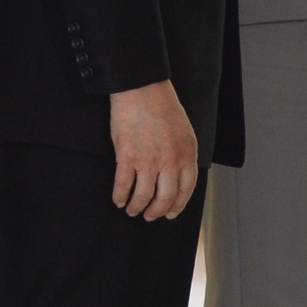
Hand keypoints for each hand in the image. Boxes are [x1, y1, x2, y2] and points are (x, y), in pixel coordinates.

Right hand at [109, 79, 198, 220]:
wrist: (143, 90)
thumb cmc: (163, 107)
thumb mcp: (184, 132)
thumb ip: (183, 154)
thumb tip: (177, 177)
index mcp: (188, 153)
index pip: (186, 189)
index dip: (177, 205)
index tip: (170, 214)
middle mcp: (171, 160)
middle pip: (165, 198)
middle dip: (156, 211)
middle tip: (149, 216)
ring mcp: (149, 161)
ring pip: (143, 197)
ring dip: (136, 207)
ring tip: (132, 210)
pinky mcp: (127, 158)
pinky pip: (123, 186)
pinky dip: (120, 197)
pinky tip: (119, 200)